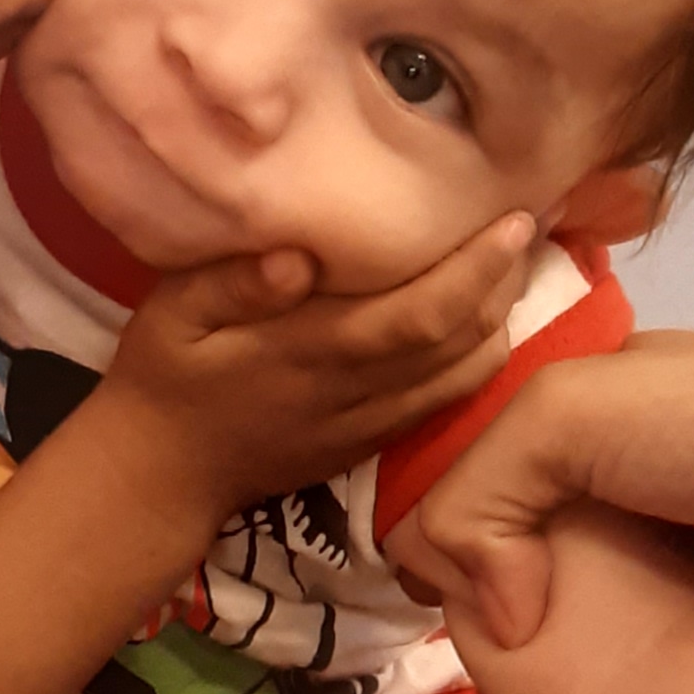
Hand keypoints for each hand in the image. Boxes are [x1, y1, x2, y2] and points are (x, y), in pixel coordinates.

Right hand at [103, 210, 533, 524]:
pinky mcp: (370, 443)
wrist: (160, 475)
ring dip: (502, 322)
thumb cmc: (161, 378)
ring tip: (520, 267)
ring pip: (463, 379)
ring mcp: (368, 424)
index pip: (417, 314)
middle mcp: (354, 391)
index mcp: (310, 353)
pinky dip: (480, 365)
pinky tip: (488, 325)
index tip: (513, 219)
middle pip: (458, 343)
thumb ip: (231, 285)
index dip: (475, 270)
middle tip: (533, 226)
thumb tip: (300, 254)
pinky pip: (445, 405)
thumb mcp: (170, 318)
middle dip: (505, 284)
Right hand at [395, 331, 693, 678]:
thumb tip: (483, 609)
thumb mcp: (567, 407)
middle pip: (481, 513)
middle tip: (436, 589)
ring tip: (482, 636)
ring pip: (521, 584)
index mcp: (574, 393)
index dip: (420, 473)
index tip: (393, 518)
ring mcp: (628, 555)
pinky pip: (580, 648)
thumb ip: (473, 488)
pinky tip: (530, 671)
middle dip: (455, 548)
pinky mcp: (663, 632)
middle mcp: (593, 470)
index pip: (460, 433)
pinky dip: (557, 659)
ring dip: (500, 610)